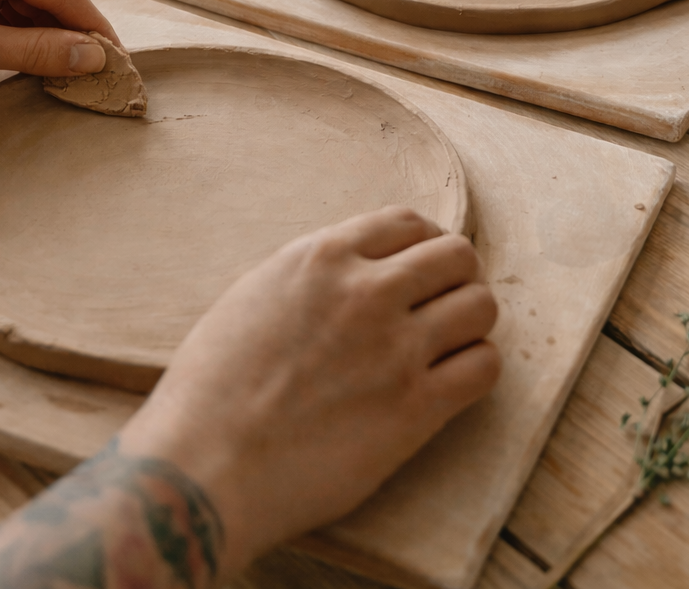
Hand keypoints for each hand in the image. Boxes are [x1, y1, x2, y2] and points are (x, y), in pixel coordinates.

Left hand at [0, 0, 118, 90]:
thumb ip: (38, 50)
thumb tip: (95, 56)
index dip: (98, 34)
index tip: (125, 71)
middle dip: (74, 39)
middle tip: (101, 84)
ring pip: (23, 7)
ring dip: (44, 42)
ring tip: (69, 83)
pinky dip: (14, 39)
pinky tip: (26, 68)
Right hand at [120, 206, 499, 579]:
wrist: (206, 466)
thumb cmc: (211, 390)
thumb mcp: (254, 296)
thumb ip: (312, 276)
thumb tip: (351, 273)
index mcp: (323, 256)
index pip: (407, 222)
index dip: (423, 242)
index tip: (421, 267)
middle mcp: (367, 290)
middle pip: (456, 255)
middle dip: (456, 277)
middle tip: (444, 306)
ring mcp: (396, 348)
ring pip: (480, 306)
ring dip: (472, 321)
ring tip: (452, 344)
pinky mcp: (415, 409)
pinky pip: (483, 367)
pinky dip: (477, 369)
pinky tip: (452, 383)